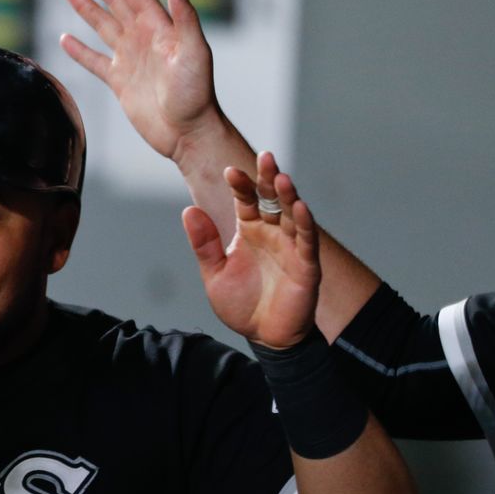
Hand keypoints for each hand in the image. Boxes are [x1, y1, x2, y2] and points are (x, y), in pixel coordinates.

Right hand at [61, 0, 220, 161]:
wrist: (188, 133)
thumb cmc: (196, 95)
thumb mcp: (195, 52)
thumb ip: (185, 17)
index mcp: (158, 27)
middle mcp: (142, 38)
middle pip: (113, 0)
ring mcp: (130, 59)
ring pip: (102, 25)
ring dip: (84, 5)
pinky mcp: (120, 82)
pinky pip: (95, 61)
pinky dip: (80, 51)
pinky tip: (65, 39)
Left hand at [182, 152, 319, 348]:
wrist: (263, 337)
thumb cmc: (241, 304)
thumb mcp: (215, 273)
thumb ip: (204, 244)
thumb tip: (188, 210)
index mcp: (250, 231)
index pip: (246, 200)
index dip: (240, 185)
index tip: (229, 171)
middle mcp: (273, 233)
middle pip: (272, 199)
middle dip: (269, 178)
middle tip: (265, 156)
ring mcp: (291, 247)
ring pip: (292, 214)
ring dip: (288, 196)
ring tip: (281, 177)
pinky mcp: (307, 265)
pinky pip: (307, 241)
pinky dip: (305, 224)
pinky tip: (300, 207)